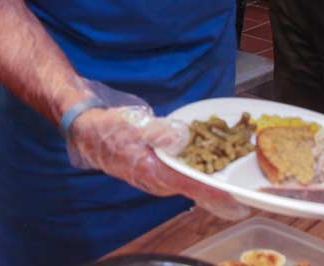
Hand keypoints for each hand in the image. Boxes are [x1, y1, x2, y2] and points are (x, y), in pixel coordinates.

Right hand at [68, 106, 245, 219]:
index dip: (212, 193)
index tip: (233, 198)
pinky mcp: (150, 173)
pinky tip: (199, 166)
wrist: (85, 130)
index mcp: (152, 170)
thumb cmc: (108, 127)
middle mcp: (153, 180)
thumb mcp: (134, 124)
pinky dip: (190, 175)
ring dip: (203, 182)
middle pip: (190, 188)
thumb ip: (160, 131)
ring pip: (183, 184)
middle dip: (213, 189)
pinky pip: (176, 178)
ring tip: (224, 178)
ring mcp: (151, 179)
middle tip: (237, 188)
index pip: (188, 185)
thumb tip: (182, 137)